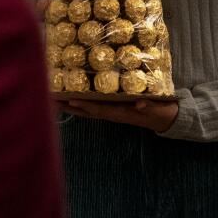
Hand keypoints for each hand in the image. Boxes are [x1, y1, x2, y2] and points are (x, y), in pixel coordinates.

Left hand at [58, 99, 179, 132]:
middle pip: (88, 111)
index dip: (85, 105)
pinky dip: (81, 104)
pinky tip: (71, 99)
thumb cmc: (161, 112)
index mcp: (122, 113)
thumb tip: (140, 103)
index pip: (100, 109)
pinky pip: (94, 107)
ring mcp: (112, 112)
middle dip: (70, 107)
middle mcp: (113, 114)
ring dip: (71, 106)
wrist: (165, 119)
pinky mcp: (113, 109)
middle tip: (53, 100)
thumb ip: (150, 106)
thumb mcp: (158, 108)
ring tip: (54, 100)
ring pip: (88, 110)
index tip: (71, 100)